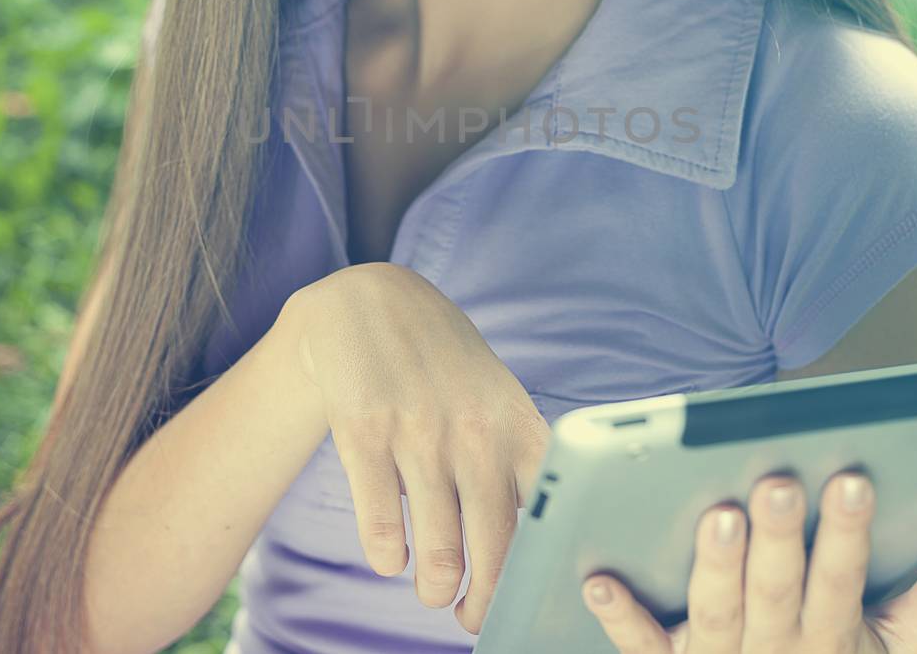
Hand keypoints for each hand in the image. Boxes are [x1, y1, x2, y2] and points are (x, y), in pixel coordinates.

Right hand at [283, 262, 550, 633]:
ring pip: (439, 549)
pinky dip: (387, 556)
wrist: (368, 300)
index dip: (549, 564)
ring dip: (437, 587)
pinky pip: (381, 524)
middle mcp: (474, 430)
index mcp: (516, 424)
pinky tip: (390, 557)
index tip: (540, 596)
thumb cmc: (443, 365)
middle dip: (487, 600)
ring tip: (434, 592)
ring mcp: (418, 431)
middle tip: (473, 616)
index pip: (553, 508)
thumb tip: (533, 546)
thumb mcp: (495, 397)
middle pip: (498, 545)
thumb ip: (518, 461)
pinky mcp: (363, 432)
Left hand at [580, 470, 916, 652]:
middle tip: (777, 480)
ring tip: (717, 512)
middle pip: (777, 591)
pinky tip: (596, 573)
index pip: (843, 581)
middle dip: (780, 537)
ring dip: (715, 564)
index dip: (848, 533)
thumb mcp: (900, 645)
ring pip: (714, 610)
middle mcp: (775, 652)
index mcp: (834, 639)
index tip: (854, 477)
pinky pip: (637, 643)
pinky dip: (618, 612)